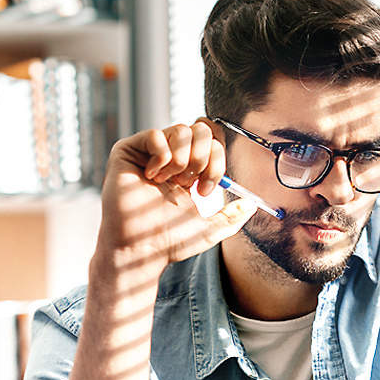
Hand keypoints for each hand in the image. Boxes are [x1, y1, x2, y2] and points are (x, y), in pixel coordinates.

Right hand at [98, 120, 254, 273]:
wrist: (140, 249)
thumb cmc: (168, 241)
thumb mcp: (208, 229)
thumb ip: (231, 217)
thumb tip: (252, 205)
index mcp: (188, 169)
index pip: (213, 142)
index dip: (216, 162)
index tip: (204, 191)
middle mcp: (170, 156)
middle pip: (200, 130)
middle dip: (202, 158)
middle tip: (188, 183)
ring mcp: (148, 152)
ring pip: (181, 130)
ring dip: (181, 160)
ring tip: (168, 182)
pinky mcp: (127, 150)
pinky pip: (155, 134)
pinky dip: (160, 157)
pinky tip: (151, 177)